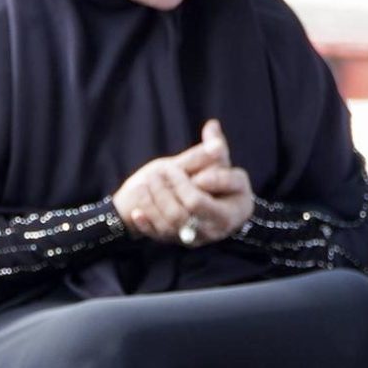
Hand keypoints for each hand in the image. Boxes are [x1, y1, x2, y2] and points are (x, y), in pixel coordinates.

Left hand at [114, 123, 249, 243]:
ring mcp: (192, 238)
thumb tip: (212, 127)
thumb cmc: (218, 182)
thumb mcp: (220, 166)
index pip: (200, 199)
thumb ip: (214, 150)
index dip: (184, 184)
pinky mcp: (176, 240)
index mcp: (229, 212)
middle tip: (158, 171)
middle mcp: (212, 230)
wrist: (208, 205)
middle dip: (167, 190)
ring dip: (154, 201)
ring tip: (148, 181)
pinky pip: (158, 235)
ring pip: (170, 223)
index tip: (174, 167)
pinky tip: (137, 211)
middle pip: (183, 212)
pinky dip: (146, 223)